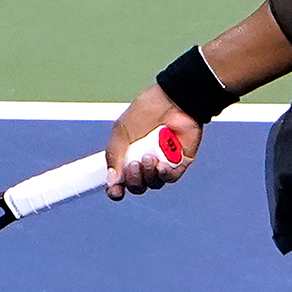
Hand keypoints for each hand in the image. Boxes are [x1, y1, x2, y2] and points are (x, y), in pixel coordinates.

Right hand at [105, 85, 201, 199]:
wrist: (173, 100)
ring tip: (149, 157)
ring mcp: (163, 163)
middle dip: (133, 180)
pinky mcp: (180, 162)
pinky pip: (171, 177)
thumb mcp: (122, 131)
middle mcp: (145, 162)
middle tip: (134, 164)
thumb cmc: (147, 111)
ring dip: (148, 174)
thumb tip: (111, 180)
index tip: (114, 191)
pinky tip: (161, 165)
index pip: (121, 181)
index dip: (116, 190)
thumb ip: (114, 155)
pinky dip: (164, 174)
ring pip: (153, 183)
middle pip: (137, 186)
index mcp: (128, 155)